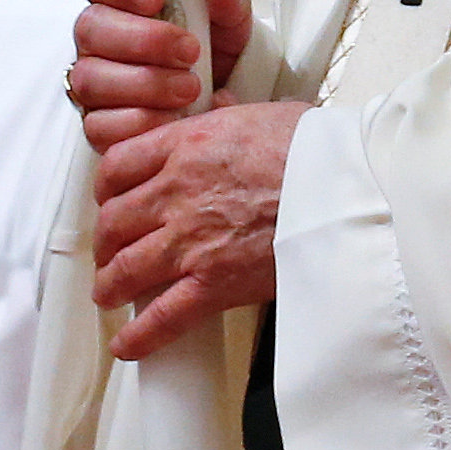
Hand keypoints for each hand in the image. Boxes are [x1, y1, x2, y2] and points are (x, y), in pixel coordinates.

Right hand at [65, 0, 253, 153]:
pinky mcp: (97, 124)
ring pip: (91, 79)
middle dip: (143, 40)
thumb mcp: (230, 19)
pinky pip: (100, 126)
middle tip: (189, 51)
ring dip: (146, 84)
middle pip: (89, 28)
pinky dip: (142, 122)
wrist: (226, 96)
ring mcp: (92, 81)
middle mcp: (96, 38)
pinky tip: (173, 117)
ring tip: (190, 88)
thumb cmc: (213, 48)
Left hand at [90, 99, 306, 359]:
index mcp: (185, 145)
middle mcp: (176, 192)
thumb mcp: (263, 113)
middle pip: (113, 220)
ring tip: (108, 294)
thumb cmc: (316, 150)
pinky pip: (162, 316)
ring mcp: (190, 241)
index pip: (118, 165)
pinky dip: (140, 335)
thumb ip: (230, 115)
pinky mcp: (214, 283)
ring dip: (110, 284)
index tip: (109, 199)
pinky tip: (127, 345)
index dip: (106, 188)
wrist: (345, 186)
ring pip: (125, 267)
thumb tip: (221, 104)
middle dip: (105, 239)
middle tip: (109, 249)